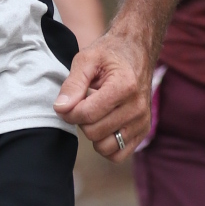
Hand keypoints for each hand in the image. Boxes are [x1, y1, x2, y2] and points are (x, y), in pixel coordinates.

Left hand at [52, 28, 149, 160]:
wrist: (137, 51)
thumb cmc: (110, 53)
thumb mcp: (87, 59)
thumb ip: (72, 84)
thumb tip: (61, 108)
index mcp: (125, 86)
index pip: (87, 114)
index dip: (69, 112)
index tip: (67, 102)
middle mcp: (137, 107)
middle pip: (94, 132)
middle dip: (80, 121)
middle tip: (81, 105)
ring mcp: (142, 121)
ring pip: (105, 147)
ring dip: (93, 134)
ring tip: (95, 114)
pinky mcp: (143, 131)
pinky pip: (119, 154)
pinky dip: (106, 146)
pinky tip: (103, 127)